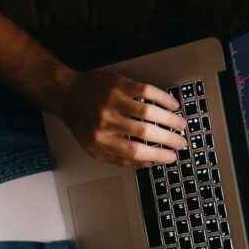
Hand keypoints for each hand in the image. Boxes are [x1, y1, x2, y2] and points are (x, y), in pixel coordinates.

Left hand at [55, 70, 187, 167]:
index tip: (171, 157)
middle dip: (169, 139)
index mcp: (100, 140)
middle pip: (145, 133)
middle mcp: (106, 121)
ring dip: (170, 119)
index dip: (157, 156)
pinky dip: (163, 98)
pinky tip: (172, 105)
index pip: (135, 152)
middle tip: (182, 142)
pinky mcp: (118, 84)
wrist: (66, 93)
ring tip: (181, 125)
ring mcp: (113, 101)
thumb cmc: (81, 122)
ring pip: (149, 112)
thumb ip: (118, 159)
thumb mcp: (93, 148)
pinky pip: (146, 91)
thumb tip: (147, 163)